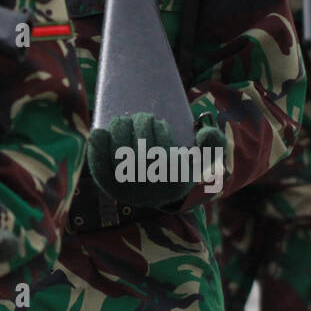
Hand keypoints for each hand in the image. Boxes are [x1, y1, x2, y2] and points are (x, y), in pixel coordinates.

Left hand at [87, 112, 225, 207]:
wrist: (160, 194)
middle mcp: (150, 191)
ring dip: (120, 131)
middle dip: (140, 127)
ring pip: (119, 156)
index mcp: (174, 184)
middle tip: (142, 116)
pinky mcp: (109, 186)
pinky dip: (97, 148)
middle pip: (140, 153)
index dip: (159, 134)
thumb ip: (214, 145)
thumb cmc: (182, 169)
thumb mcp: (205, 160)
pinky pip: (100, 166)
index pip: (164, 156)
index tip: (160, 122)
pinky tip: (99, 131)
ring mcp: (127, 190)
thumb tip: (206, 132)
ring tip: (125, 120)